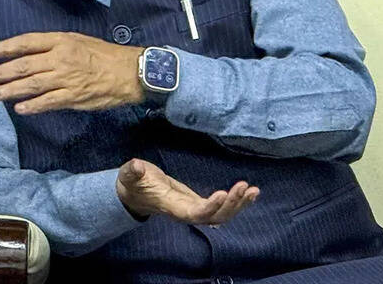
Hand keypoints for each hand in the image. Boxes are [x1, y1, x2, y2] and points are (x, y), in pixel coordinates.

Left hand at [0, 32, 142, 113]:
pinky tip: (18, 108)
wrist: (130, 72)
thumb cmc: (102, 54)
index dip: (3, 47)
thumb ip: (51, 46)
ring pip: (31, 85)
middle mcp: (60, 58)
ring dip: (8, 90)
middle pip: (23, 65)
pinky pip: (48, 102)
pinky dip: (32, 106)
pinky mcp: (74, 97)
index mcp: (60, 41)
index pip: (25, 43)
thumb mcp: (76, 40)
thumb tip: (25, 53)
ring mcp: (66, 79)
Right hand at [116, 158, 258, 224]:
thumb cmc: (133, 183)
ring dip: (238, 205)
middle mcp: (185, 212)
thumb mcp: (129, 175)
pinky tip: (249, 192)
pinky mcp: (199, 203)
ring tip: (253, 190)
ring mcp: (193, 209)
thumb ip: (132, 171)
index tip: (223, 193)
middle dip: (231, 205)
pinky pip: (221, 209)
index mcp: (170, 206)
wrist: (134, 193)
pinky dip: (237, 202)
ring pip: (221, 216)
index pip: (193, 213)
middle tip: (244, 186)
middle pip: (213, 217)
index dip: (209, 208)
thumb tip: (137, 166)